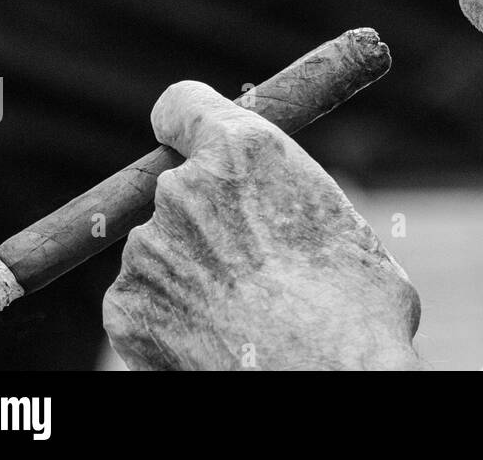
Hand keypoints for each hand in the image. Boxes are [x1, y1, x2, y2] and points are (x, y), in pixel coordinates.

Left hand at [102, 81, 421, 369]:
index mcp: (245, 148)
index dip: (188, 125)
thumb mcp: (340, 220)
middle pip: (177, 185)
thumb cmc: (358, 305)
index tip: (194, 144)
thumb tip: (287, 206)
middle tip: (248, 257)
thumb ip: (293, 195)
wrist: (323, 378)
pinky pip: (144, 302)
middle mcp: (183, 187)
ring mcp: (147, 250)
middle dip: (205, 215)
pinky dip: (170, 318)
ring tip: (244, 310)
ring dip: (192, 271)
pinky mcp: (124, 310)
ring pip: (162, 250)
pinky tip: (216, 337)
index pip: (182, 105)